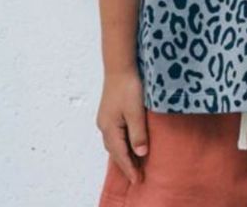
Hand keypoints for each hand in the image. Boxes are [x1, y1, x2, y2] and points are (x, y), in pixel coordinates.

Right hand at [96, 69, 148, 184]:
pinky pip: (115, 134)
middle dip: (125, 164)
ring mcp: (105, 119)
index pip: (121, 154)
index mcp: (110, 128)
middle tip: (137, 176)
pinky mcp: (109, 112)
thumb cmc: (128, 86)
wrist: (119, 66)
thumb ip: (138, 133)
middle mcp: (104, 126)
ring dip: (123, 154)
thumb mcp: (136, 111)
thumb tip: (141, 154)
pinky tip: (128, 143)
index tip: (138, 180)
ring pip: (114, 143)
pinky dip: (122, 143)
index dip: (130, 168)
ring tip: (134, 164)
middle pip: (115, 151)